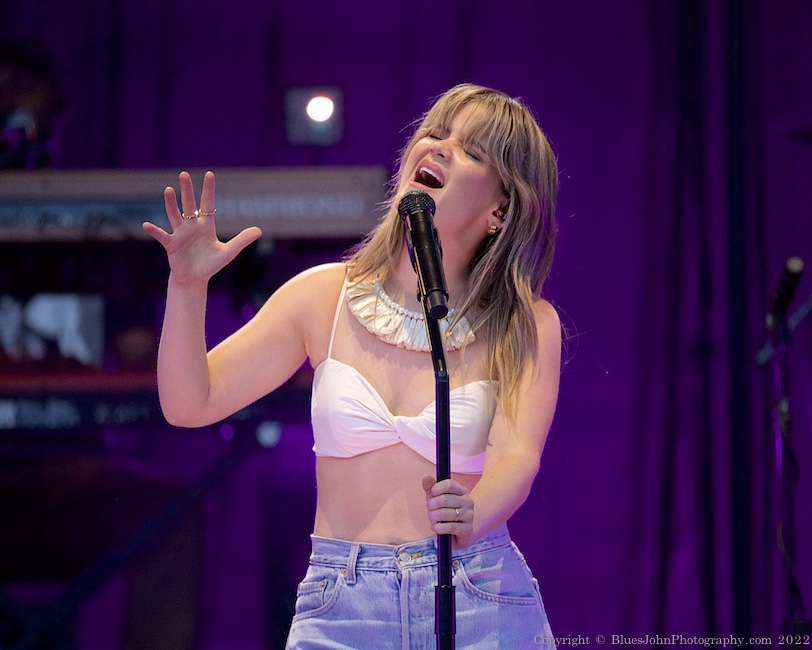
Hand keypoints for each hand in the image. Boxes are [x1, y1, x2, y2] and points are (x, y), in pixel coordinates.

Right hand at [142, 171, 261, 284]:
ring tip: (168, 189)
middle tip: (184, 174)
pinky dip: (155, 231)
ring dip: (171, 203)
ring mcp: (180, 234)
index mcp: (206, 226)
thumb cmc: (210, 264)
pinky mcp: (171, 244)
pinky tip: (146, 225)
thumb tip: (259, 230)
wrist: (195, 278)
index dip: (208, 190)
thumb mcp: (228, 252)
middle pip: (189, 204)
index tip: (209, 174)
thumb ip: (241, 240)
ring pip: (175, 215)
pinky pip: (162, 236)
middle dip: (187, 190)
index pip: (208, 204)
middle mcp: (192, 226)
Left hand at [422, 474, 473, 547]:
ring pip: (445, 513)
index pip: (449, 484)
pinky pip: (449, 527)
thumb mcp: (436, 498)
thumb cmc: (446, 511)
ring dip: (433, 516)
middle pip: (444, 499)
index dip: (437, 488)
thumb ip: (431, 487)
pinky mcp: (468, 529)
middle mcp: (468, 502)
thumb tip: (426, 476)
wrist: (460, 531)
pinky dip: (438, 527)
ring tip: (432, 517)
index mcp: (462, 491)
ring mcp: (469, 515)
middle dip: (431, 504)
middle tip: (429, 508)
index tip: (431, 493)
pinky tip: (434, 527)